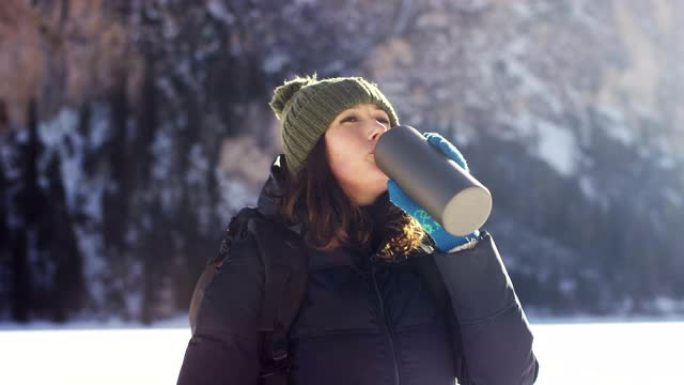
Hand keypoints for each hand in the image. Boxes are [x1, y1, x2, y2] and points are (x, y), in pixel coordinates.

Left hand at [387, 132, 479, 251]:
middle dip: (444, 146)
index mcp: (441, 179)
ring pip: (459, 166)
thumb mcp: (414, 206)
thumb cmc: (430, 220)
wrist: (445, 239)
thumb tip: (389, 183)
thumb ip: (401, 196)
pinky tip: (460, 163)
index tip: (427, 137)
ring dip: (453, 154)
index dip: (436, 145)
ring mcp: (460, 189)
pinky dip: (464, 171)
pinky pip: (467, 182)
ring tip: (442, 148)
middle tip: (432, 141)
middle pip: (450, 159)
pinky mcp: (465, 198)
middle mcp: (452, 181)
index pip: (440, 158)